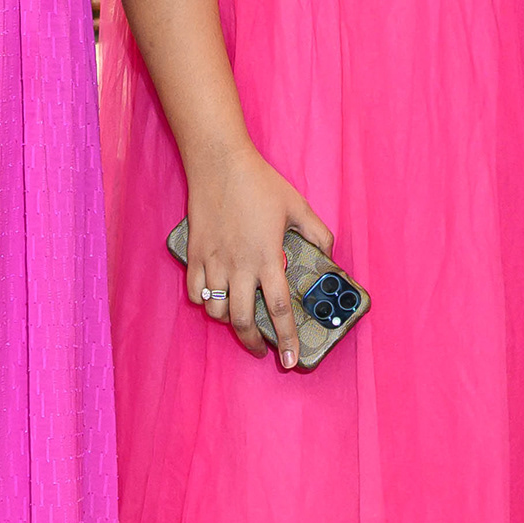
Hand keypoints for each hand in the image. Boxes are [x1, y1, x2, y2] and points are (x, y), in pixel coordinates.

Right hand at [181, 145, 329, 369]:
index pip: (279, 310)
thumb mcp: (298, 206)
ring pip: (216, 310)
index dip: (286, 339)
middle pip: (243, 321)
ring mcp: (214, 261)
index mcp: (268, 257)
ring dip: (228, 322)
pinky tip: (214, 297)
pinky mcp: (195, 254)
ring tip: (239, 319)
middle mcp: (239, 265)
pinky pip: (195, 292)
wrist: (219, 162)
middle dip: (253, 343)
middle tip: (263, 349)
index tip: (290, 361)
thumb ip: (318, 234)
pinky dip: (204, 301)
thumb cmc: (260, 183)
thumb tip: (328, 256)